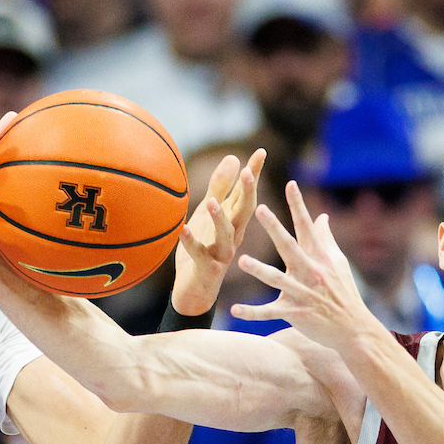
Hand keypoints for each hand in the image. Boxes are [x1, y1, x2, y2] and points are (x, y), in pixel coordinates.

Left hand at [170, 149, 265, 315]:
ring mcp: (221, 254)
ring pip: (224, 235)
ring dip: (219, 219)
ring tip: (212, 202)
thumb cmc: (203, 249)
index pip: (247, 194)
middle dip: (247, 192)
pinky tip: (183, 230)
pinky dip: (191, 242)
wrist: (194, 291)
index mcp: (234, 222)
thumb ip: (220, 189)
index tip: (261, 152)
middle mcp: (233, 236)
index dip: (254, 174)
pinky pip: (199, 254)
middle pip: (243, 212)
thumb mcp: (209, 215)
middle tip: (248, 171)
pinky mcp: (207, 268)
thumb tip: (234, 158)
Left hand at [231, 181, 377, 350]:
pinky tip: (233, 310)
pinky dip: (252, 313)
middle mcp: (310, 271)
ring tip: (242, 260)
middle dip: (274, 228)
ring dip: (259, 270)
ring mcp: (302, 293)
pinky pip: (269, 312)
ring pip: (277, 279)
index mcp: (319, 257)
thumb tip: (321, 216)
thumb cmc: (343, 291)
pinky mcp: (294, 313)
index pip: (307, 226)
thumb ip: (325, 238)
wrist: (352, 328)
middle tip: (258, 209)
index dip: (299, 205)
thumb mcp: (337, 262)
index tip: (290, 183)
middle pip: (289, 246)